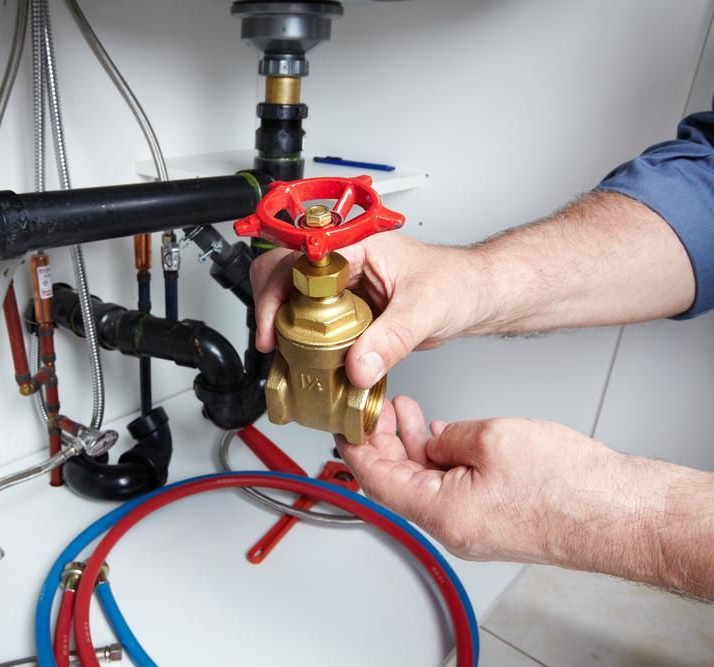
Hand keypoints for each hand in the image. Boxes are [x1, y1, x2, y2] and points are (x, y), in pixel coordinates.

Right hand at [251, 234, 489, 388]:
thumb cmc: (458, 283)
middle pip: (282, 273)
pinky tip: (307, 360)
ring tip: (286, 353)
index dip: (278, 292)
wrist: (476, 297)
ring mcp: (343, 288)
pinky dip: (303, 341)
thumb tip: (359, 366)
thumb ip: (392, 339)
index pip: (299, 262)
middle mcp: (344, 263)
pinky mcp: (347, 312)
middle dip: (270, 305)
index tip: (275, 328)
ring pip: (292, 298)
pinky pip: (314, 323)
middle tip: (272, 341)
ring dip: (283, 324)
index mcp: (357, 246)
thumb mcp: (426, 309)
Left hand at [337, 396, 659, 566]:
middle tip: (378, 408)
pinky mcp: (492, 519)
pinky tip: (440, 433)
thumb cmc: (569, 487)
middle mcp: (451, 527)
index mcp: (439, 512)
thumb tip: (431, 439)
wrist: (622, 514)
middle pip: (396, 481)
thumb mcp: (491, 438)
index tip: (345, 421)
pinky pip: (450, 487)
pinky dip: (439, 458)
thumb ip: (447, 437)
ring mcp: (472, 525)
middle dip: (383, 440)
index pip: (375, 479)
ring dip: (411, 445)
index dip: (355, 446)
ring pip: (424, 482)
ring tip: (406, 410)